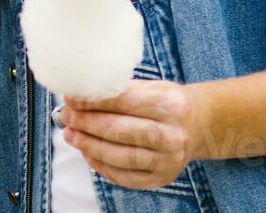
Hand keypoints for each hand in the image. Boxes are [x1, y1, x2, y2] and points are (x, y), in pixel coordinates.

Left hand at [60, 80, 210, 190]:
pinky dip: (101, 165)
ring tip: (71, 135)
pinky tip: (88, 153)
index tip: (71, 98)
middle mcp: (172, 135)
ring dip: (89, 146)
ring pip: (120, 156)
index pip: (123, 102)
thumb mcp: (152, 87)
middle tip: (67, 117)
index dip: (93, 101)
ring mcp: (168, 160)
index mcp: (170, 104)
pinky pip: (124, 176)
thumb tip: (80, 94)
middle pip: (120, 131)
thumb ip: (121, 90)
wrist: (198, 126)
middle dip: (87, 124)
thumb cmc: (167, 102)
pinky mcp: (161, 178)